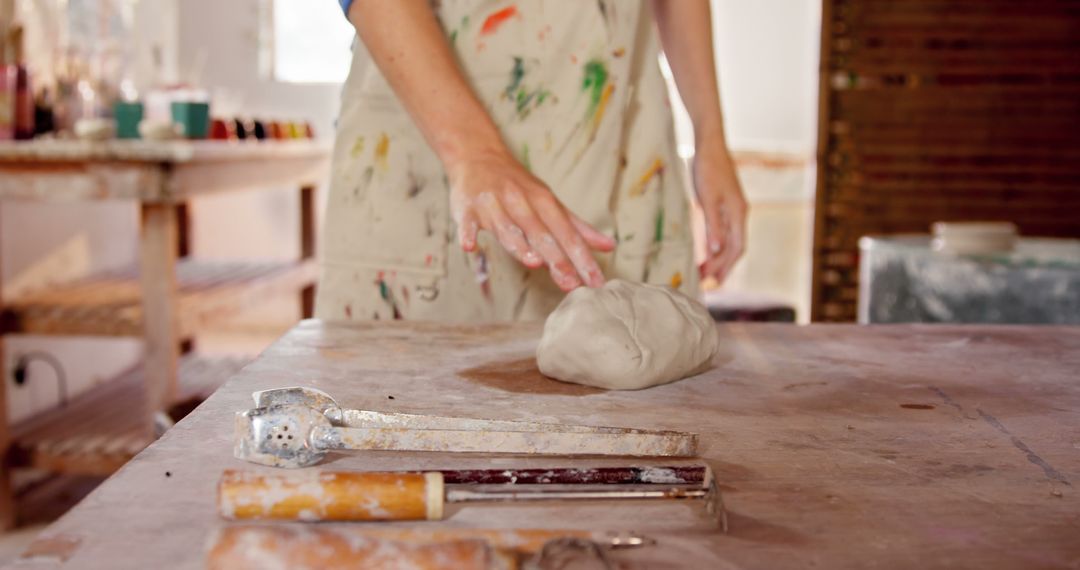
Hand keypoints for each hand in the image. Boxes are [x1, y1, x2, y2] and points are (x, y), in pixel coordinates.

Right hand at [446, 149, 615, 290]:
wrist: (477, 155)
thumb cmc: (518, 186)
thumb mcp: (550, 202)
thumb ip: (578, 228)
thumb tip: (610, 246)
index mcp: (543, 201)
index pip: (566, 232)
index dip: (581, 257)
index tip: (595, 281)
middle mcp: (520, 201)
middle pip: (540, 233)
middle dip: (557, 258)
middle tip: (571, 284)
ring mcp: (492, 203)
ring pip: (506, 227)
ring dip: (519, 244)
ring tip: (534, 263)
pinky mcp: (466, 207)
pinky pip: (466, 221)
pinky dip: (467, 232)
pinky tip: (471, 246)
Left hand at [693, 138, 746, 282]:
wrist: (709, 144)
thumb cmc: (707, 169)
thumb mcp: (707, 198)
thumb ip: (713, 225)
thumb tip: (717, 251)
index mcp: (738, 213)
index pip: (736, 248)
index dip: (726, 267)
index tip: (713, 282)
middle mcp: (739, 214)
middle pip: (734, 248)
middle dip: (721, 267)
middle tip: (706, 284)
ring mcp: (733, 209)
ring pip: (728, 240)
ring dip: (717, 257)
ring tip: (703, 272)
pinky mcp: (724, 205)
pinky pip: (722, 231)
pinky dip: (715, 244)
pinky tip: (705, 252)